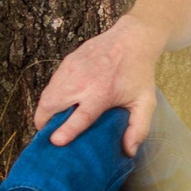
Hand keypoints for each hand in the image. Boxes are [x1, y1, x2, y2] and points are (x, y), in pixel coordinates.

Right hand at [33, 14, 159, 156]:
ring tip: (49, 123)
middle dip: (44, 122)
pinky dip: (49, 97)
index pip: (80, 115)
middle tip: (47, 135)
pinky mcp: (67, 61)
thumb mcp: (145, 102)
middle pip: (52, 103)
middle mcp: (83, 80)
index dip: (66, 130)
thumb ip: (139, 128)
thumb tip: (129, 152)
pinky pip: (51, 84)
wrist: (131, 38)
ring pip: (47, 94)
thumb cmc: (138, 73)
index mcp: (102, 92)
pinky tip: (57, 105)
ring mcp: (72, 69)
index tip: (55, 142)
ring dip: (45, 110)